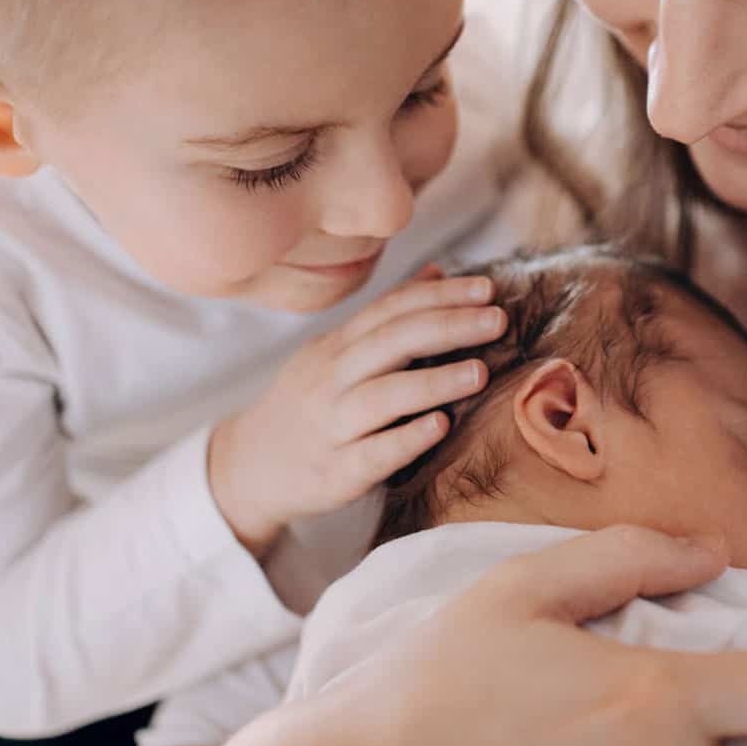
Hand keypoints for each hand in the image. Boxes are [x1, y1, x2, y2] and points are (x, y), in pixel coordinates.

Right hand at [208, 268, 506, 555]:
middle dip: (447, 326)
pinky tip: (441, 427)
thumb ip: (387, 316)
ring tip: (480, 372)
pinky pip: (372, 454)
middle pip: (390, 342)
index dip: (440, 296)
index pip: (391, 310)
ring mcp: (331, 427)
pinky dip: (406, 439)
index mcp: (338, 346)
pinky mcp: (334, 474)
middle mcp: (331, 380)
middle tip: (498, 320)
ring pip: (381, 397)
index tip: (487, 288)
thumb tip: (438, 271)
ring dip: (433, 381)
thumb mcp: (338, 353)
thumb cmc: (310, 404)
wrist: (248, 468)